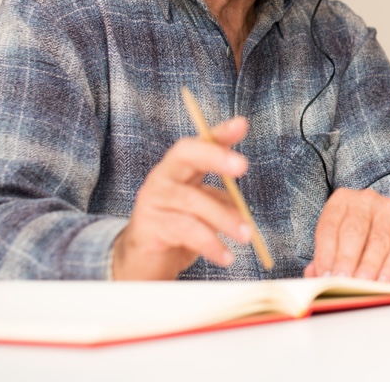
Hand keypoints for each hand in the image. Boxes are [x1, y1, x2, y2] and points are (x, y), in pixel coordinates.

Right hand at [112, 117, 252, 279]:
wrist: (142, 264)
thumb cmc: (177, 232)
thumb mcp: (204, 212)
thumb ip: (221, 202)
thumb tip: (242, 210)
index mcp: (180, 169)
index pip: (200, 143)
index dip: (220, 133)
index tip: (241, 124)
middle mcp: (163, 176)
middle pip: (187, 154)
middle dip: (215, 156)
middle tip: (243, 166)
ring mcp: (152, 199)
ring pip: (193, 200)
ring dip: (224, 219)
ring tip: (247, 236)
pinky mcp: (147, 226)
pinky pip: (185, 230)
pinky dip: (211, 244)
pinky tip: (226, 256)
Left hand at [303, 188, 389, 281]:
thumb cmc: (362, 239)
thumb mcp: (340, 243)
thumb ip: (325, 258)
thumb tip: (313, 274)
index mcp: (342, 201)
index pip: (329, 227)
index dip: (325, 253)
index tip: (325, 276)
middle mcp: (365, 200)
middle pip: (353, 232)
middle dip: (346, 260)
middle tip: (342, 281)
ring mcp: (389, 210)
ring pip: (377, 241)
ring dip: (368, 267)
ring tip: (362, 286)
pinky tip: (383, 283)